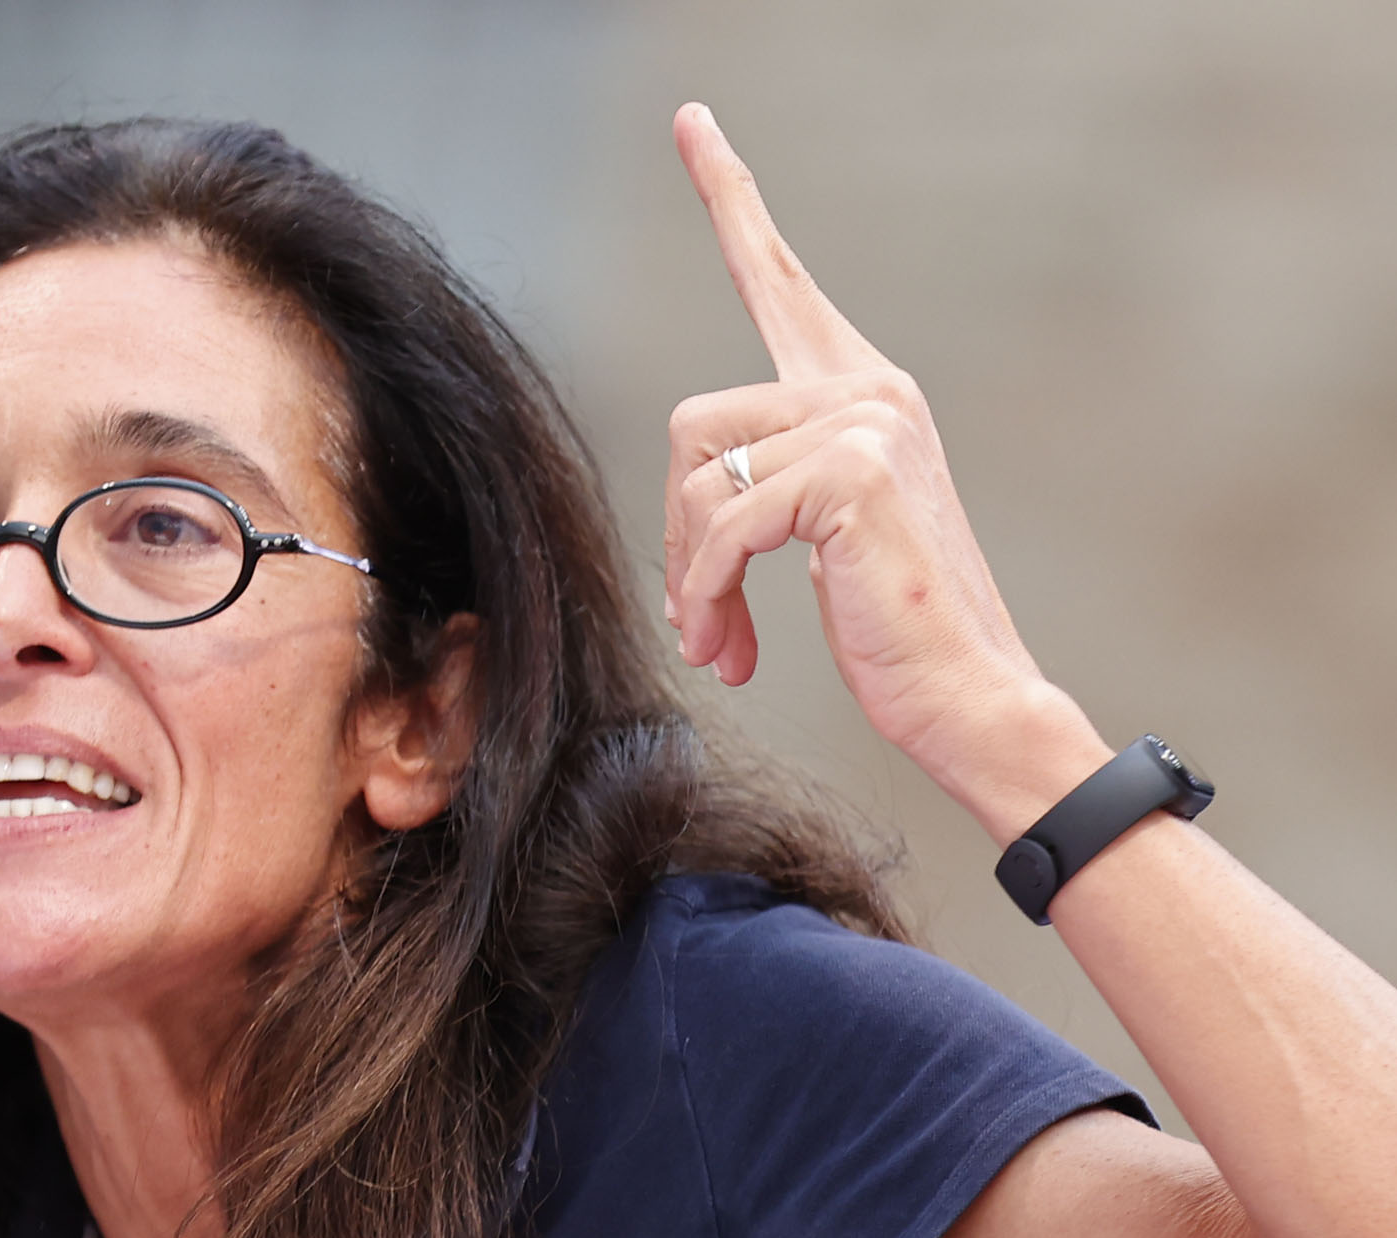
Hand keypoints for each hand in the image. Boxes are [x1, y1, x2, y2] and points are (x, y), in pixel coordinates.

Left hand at [661, 104, 1092, 817]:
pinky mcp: (850, 471)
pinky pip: (722, 523)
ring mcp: (866, 420)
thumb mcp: (817, 544)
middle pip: (695, 424)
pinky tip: (734, 649)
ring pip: (700, 477)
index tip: (692, 122)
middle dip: (682, 532)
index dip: (730, 197)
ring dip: (694, 576)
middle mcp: (869, 387)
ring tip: (724, 640)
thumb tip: (692, 510)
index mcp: (862, 392)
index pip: (780, 278)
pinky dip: (708, 594)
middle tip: (704, 616)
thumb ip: (765, 489)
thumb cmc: (895, 633)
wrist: (970, 699)